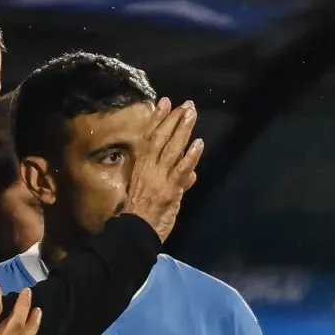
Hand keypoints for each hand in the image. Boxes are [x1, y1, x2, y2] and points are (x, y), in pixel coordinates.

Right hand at [122, 98, 203, 241]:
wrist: (136, 231)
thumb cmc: (140, 214)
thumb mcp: (150, 193)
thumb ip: (174, 182)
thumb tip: (191, 173)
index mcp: (140, 168)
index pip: (149, 139)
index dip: (157, 120)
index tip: (164, 102)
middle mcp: (148, 169)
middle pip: (161, 139)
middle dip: (173, 120)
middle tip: (186, 104)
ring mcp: (160, 178)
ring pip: (172, 150)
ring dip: (183, 131)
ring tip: (192, 114)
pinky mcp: (170, 189)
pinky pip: (182, 170)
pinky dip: (191, 157)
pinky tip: (199, 143)